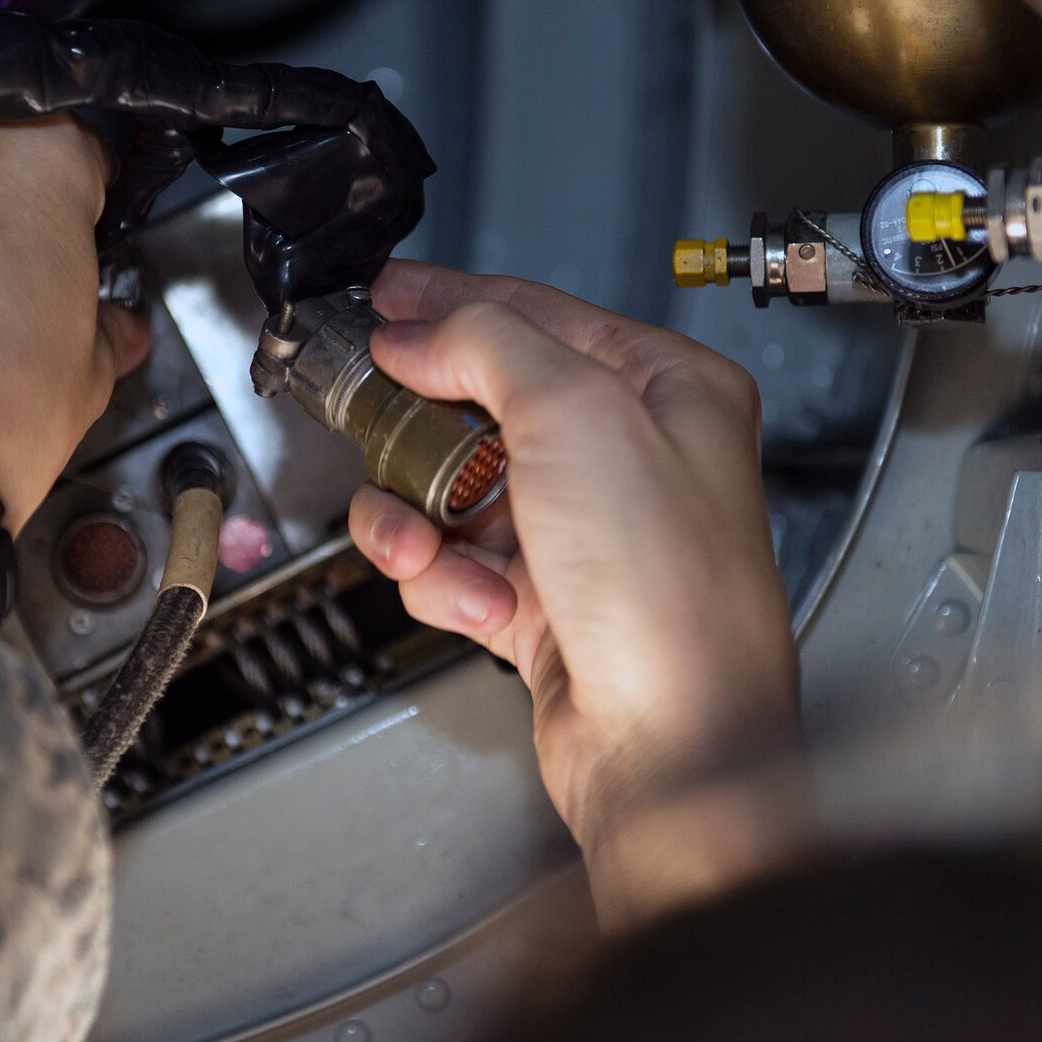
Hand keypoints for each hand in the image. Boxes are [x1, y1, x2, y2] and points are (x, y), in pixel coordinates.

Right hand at [348, 261, 811, 924]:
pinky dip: (446, 583)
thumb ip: (487, 344)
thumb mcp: (575, 413)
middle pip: (483, 404)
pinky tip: (475, 604)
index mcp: (669, 390)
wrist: (668, 744)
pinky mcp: (544, 601)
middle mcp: (633, 456)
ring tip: (423, 542)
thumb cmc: (667, 592)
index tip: (385, 298)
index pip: (539, 316)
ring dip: (421, 519)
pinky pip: (455, 564)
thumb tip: (422, 330)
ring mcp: (586, 532)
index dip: (453, 301)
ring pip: (453, 489)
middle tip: (372, 419)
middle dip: (421, 427)